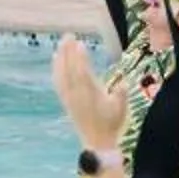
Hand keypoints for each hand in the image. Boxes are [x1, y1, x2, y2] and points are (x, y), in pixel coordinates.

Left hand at [52, 34, 125, 155]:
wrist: (97, 142)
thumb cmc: (111, 124)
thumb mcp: (121, 108)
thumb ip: (121, 93)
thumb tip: (123, 82)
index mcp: (90, 93)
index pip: (82, 72)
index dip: (80, 57)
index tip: (79, 43)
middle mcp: (76, 93)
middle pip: (69, 69)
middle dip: (68, 51)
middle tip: (68, 35)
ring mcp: (69, 97)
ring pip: (61, 73)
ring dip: (60, 57)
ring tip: (60, 43)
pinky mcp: (65, 101)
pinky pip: (57, 82)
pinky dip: (55, 69)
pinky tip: (55, 61)